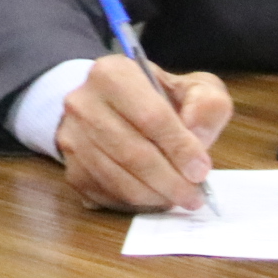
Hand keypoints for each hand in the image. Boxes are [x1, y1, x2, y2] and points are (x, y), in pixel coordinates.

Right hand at [55, 56, 234, 212]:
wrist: (115, 107)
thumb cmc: (157, 99)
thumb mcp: (191, 88)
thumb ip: (206, 105)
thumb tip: (198, 137)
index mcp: (113, 74)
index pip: (150, 116)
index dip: (179, 147)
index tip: (201, 169)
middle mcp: (83, 103)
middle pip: (132, 152)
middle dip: (169, 180)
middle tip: (194, 195)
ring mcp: (72, 137)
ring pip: (117, 178)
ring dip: (154, 195)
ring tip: (178, 198)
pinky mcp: (71, 168)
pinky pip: (105, 194)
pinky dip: (135, 203)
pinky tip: (155, 197)